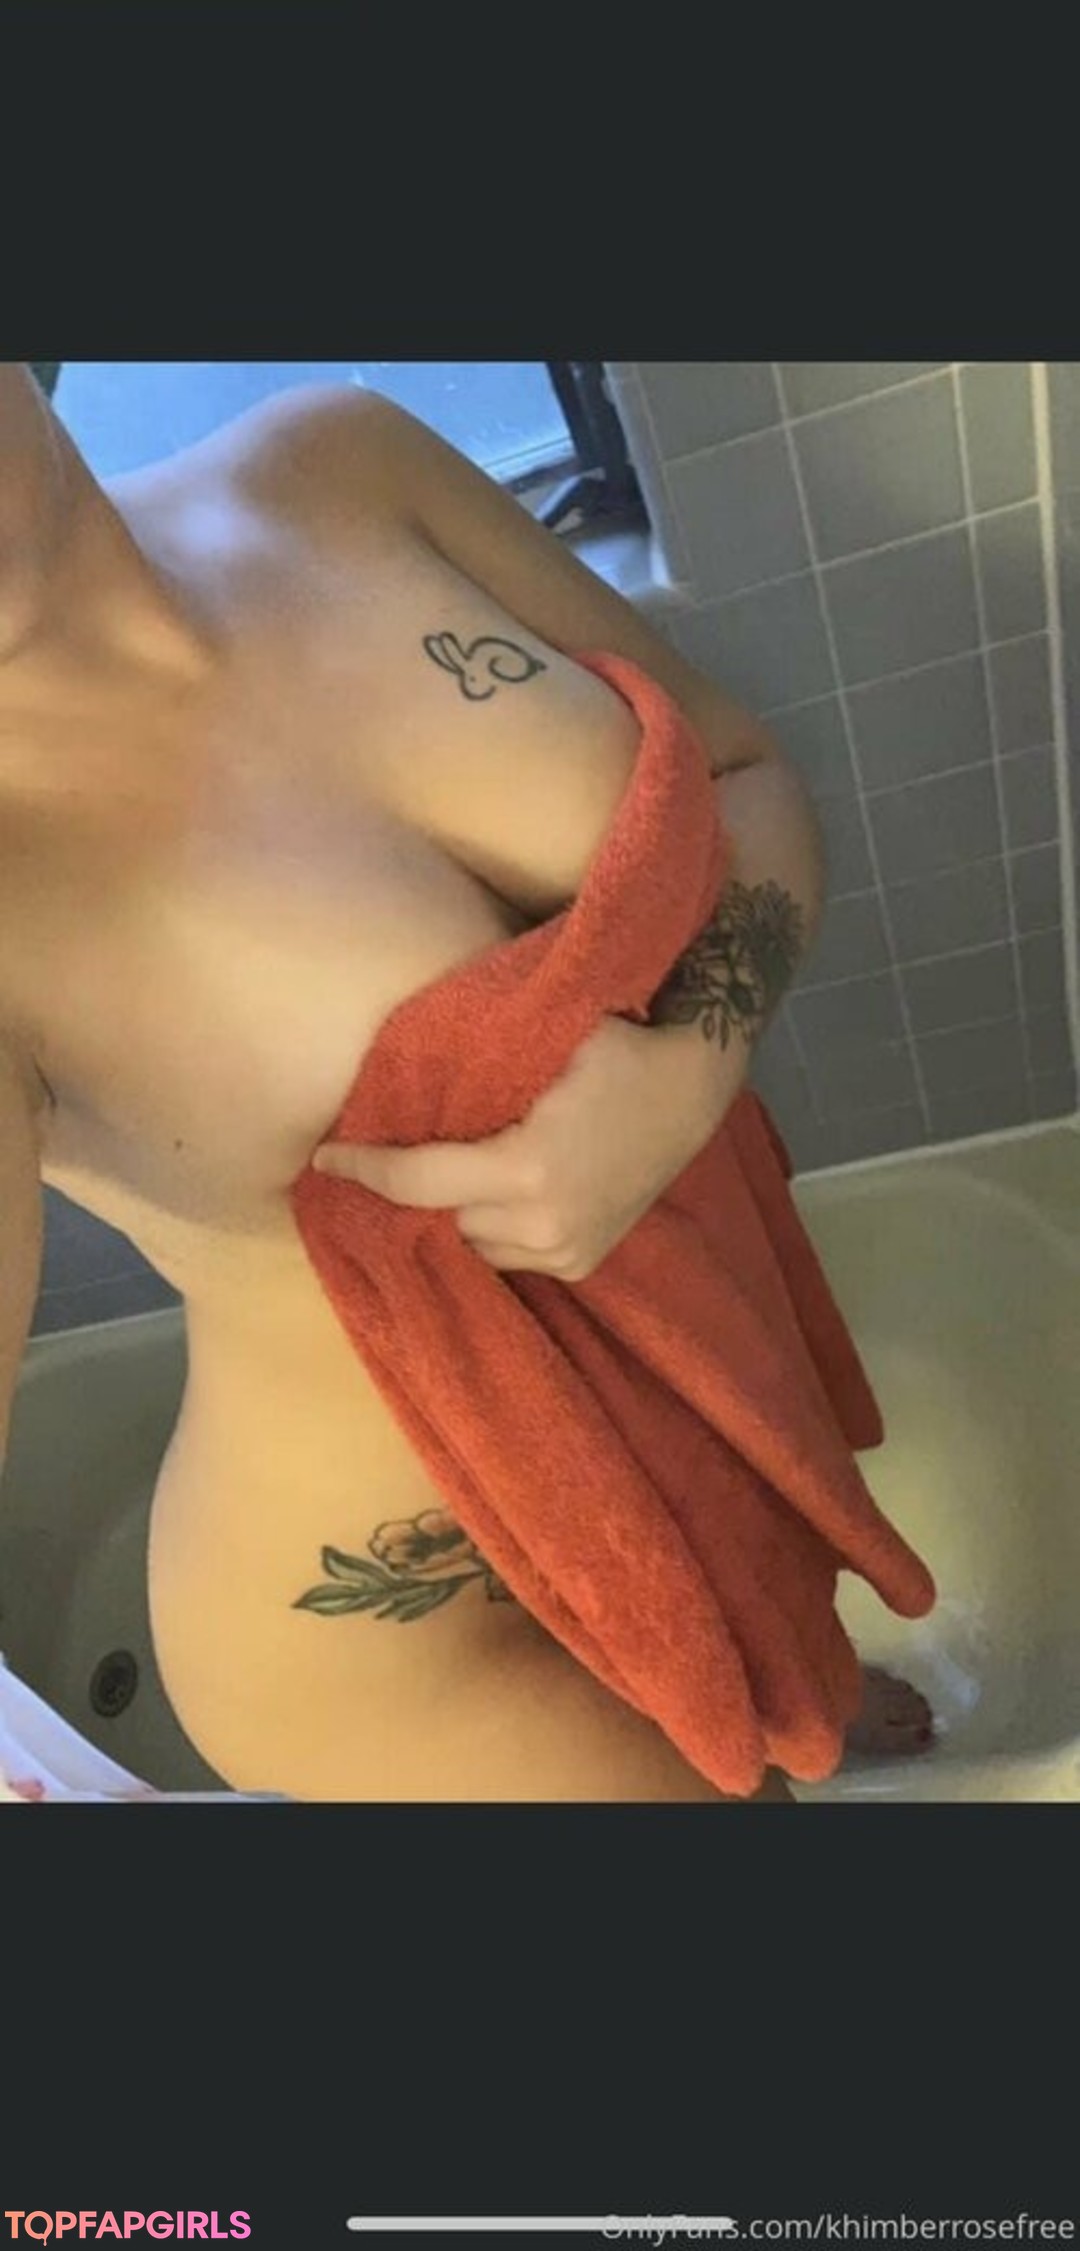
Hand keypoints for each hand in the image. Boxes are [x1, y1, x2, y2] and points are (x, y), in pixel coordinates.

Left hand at [311, 1014, 746, 1278]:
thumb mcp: (542, 1042)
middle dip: (408, 1190)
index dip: (363, 1168)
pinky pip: (507, 1253)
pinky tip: (484, 1195)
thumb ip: (472, 1071)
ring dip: (450, 1211)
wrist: (693, 1087)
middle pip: (439, 1216)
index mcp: (528, 1170)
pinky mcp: (580, 1262)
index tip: (322, 1156)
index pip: (418, 1180)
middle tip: (374, 1158)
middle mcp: (543, 1225)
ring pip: (470, 1242)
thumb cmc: (616, 1046)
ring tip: (434, 1175)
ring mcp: (565, 1251)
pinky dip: (489, 1226)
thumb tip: (392, 1082)